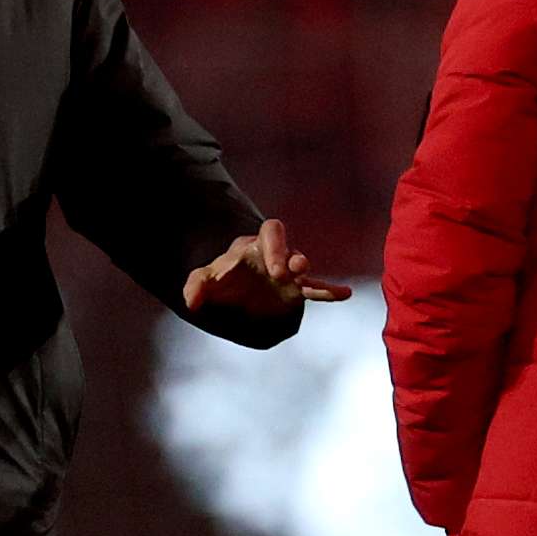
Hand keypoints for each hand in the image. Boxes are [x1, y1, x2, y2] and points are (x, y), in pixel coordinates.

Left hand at [182, 217, 353, 316]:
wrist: (232, 291)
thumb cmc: (222, 277)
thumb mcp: (205, 279)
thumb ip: (197, 286)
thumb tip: (191, 303)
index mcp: (257, 244)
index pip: (272, 232)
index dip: (278, 246)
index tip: (276, 269)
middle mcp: (277, 255)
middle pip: (290, 248)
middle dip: (291, 259)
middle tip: (289, 273)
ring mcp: (288, 273)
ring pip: (303, 268)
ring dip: (310, 276)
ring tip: (312, 283)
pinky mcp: (295, 291)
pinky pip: (315, 289)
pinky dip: (329, 292)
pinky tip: (346, 294)